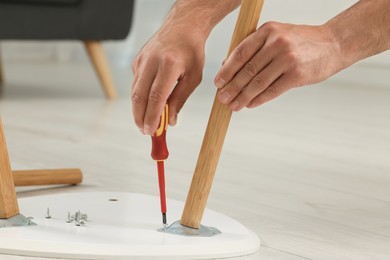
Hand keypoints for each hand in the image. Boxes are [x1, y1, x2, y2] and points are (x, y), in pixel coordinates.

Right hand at [132, 27, 204, 134]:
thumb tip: (171, 122)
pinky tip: (147, 105)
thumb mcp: (193, 77)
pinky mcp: (137, 61)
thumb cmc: (191, 52)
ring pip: (135, 91)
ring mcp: (141, 60)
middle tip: (146, 131)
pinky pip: (136, 84)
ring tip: (146, 123)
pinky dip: (140, 98)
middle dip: (140, 117)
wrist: (182, 27)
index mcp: (169, 64)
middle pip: (139, 96)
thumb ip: (180, 100)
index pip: (156, 96)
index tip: (151, 131)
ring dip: (139, 110)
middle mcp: (151, 61)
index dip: (152, 116)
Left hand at [214, 21, 341, 110]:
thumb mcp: (277, 35)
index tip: (218, 83)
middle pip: (247, 70)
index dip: (227, 70)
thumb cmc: (302, 42)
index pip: (241, 53)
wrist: (334, 43)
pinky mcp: (297, 75)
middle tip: (222, 98)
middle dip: (232, 87)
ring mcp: (287, 59)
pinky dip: (259, 99)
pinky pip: (272, 90)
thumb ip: (256, 48)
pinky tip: (250, 104)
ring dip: (243, 97)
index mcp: (268, 30)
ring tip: (233, 105)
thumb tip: (230, 67)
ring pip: (258, 82)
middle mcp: (276, 43)